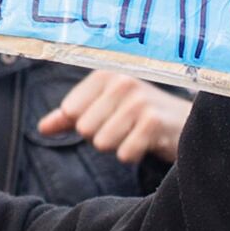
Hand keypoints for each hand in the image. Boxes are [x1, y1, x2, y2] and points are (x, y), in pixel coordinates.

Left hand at [36, 69, 190, 163]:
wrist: (187, 123)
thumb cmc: (141, 115)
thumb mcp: (105, 108)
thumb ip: (70, 116)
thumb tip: (42, 128)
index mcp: (106, 75)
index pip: (70, 110)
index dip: (86, 123)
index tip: (110, 117)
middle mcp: (122, 82)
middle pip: (85, 129)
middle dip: (102, 136)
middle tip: (126, 128)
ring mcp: (139, 101)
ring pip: (102, 142)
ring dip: (118, 146)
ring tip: (136, 134)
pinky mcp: (153, 123)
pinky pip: (123, 154)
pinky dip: (133, 155)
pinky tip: (147, 144)